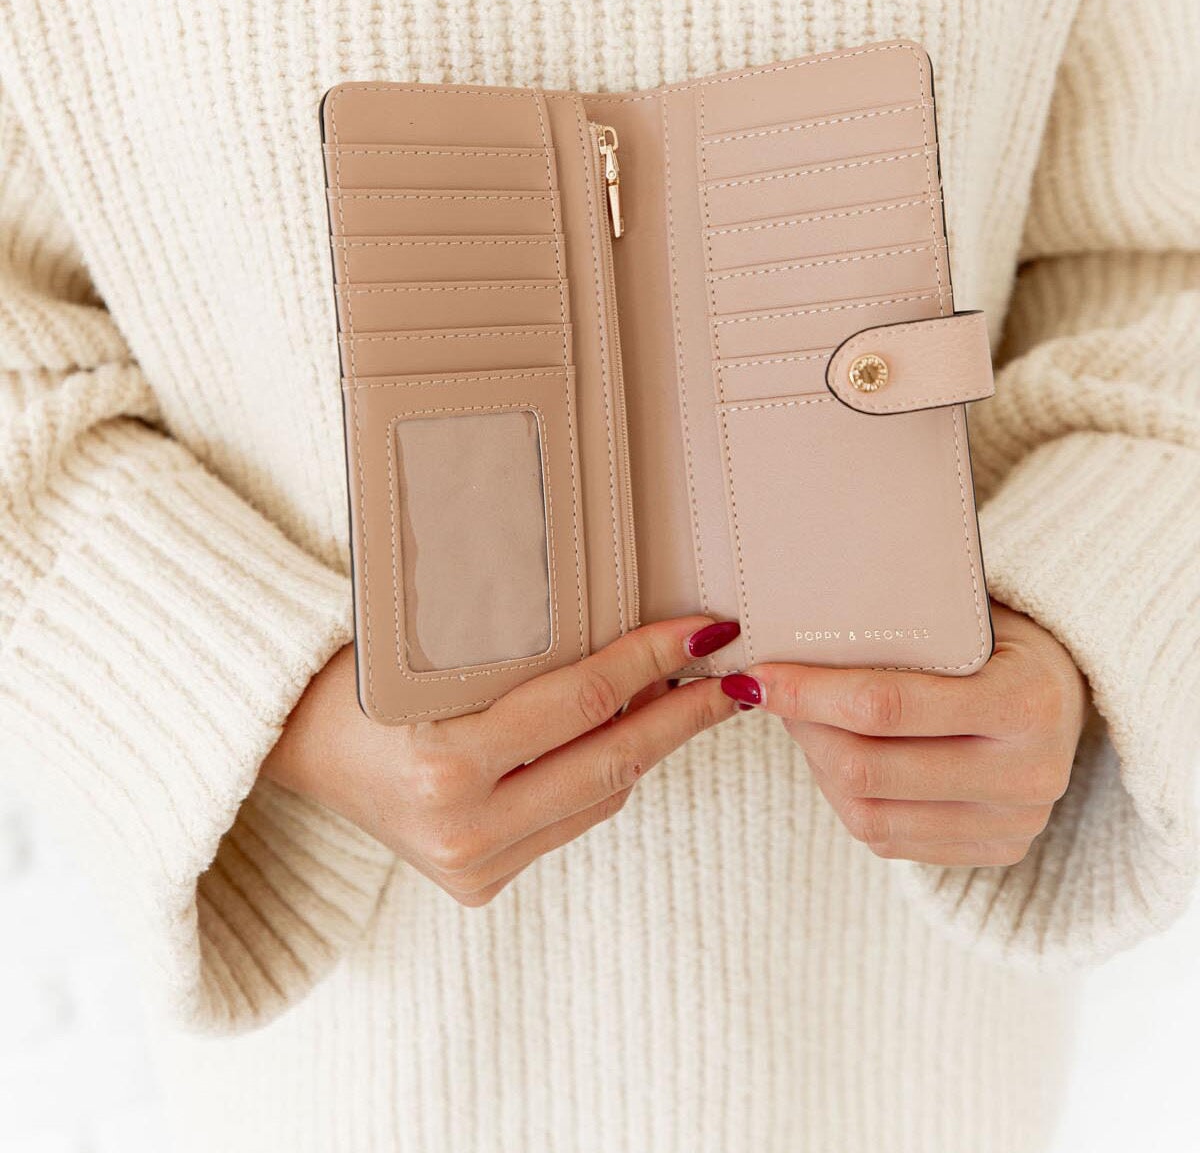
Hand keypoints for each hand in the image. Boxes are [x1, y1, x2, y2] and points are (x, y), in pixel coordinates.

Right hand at [263, 615, 740, 904]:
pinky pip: (569, 819)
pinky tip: (623, 734)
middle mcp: (462, 830)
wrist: (290, 743)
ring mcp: (472, 867)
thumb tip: (625, 629)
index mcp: (444, 765)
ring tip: (685, 693)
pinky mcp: (477, 884)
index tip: (706, 630)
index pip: (582, 703)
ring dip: (648, 745)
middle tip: (735, 675)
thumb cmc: (359, 674)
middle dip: (683, 715)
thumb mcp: (431, 647)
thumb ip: (521, 647)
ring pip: (600, 797)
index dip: (652, 661)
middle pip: (610, 764)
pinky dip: (600, 774)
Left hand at [721, 604, 1087, 865]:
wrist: (1070, 693)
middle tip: (772, 691)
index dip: (809, 692)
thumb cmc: (1001, 640)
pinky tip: (837, 757)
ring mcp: (1015, 823)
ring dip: (817, 766)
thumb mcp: (969, 618)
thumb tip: (786, 631)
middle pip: (868, 769)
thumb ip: (900, 629)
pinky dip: (847, 798)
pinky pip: (889, 839)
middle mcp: (1028, 774)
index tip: (758, 673)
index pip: (886, 705)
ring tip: (803, 723)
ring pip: (868, 815)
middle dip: (803, 728)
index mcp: (1025, 701)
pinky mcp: (996, 851)